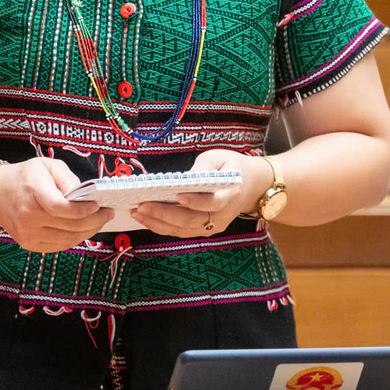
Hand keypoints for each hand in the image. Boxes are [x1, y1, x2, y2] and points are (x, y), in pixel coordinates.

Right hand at [0, 157, 111, 253]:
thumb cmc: (24, 177)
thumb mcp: (46, 166)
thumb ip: (67, 178)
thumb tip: (85, 195)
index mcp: (32, 192)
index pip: (60, 207)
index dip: (82, 209)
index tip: (97, 205)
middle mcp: (28, 216)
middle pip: (69, 225)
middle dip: (94, 220)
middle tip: (108, 213)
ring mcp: (28, 233)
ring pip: (67, 238)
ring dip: (88, 231)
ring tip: (100, 221)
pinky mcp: (29, 244)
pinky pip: (59, 245)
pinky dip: (75, 238)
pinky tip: (84, 229)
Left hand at [131, 149, 271, 237]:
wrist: (251, 186)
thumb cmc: (232, 167)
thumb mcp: (219, 157)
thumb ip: (203, 167)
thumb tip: (180, 180)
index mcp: (230, 194)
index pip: (212, 202)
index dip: (195, 201)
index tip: (176, 194)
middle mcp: (222, 215)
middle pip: (191, 220)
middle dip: (164, 214)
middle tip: (141, 206)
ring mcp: (214, 226)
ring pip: (184, 230)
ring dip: (158, 223)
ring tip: (137, 213)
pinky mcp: (206, 230)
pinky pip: (182, 232)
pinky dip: (163, 227)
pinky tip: (146, 218)